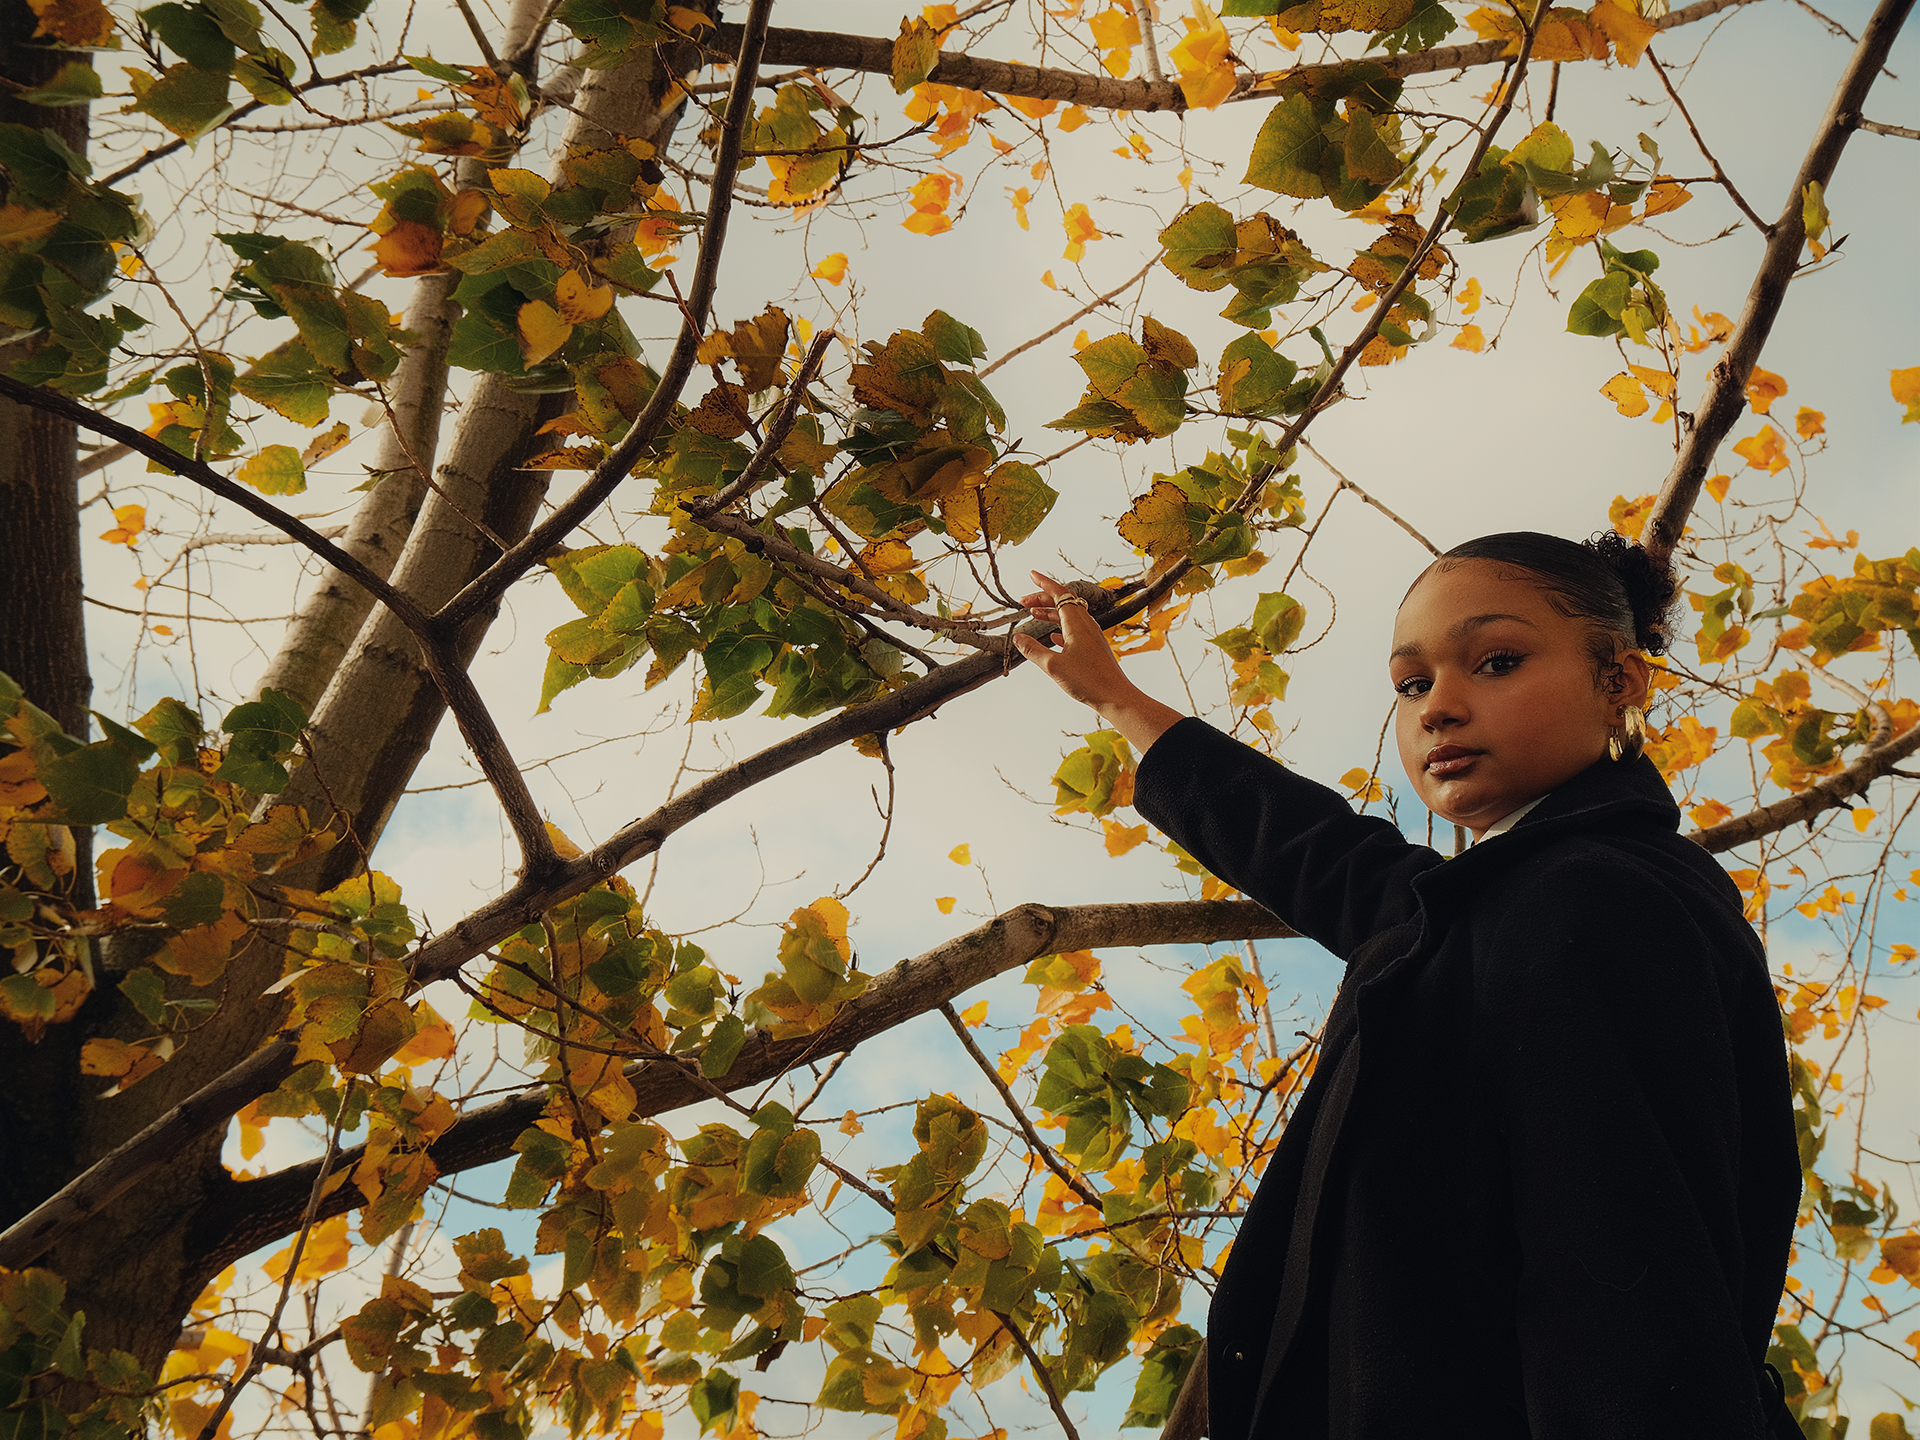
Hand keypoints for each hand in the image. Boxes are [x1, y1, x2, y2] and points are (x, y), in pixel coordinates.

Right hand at [1013, 571, 1184, 752]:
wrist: (1115, 696)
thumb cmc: (1088, 681)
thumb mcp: (1052, 666)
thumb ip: (1033, 650)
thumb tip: (1018, 638)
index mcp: (1076, 623)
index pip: (1059, 593)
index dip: (1043, 583)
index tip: (1031, 574)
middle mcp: (1086, 625)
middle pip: (1064, 602)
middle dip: (1043, 599)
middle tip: (1024, 602)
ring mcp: (1091, 636)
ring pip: (1069, 616)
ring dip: (1051, 613)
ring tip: (1034, 616)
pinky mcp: (1093, 648)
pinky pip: (1075, 630)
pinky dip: (1061, 628)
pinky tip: (1053, 637)